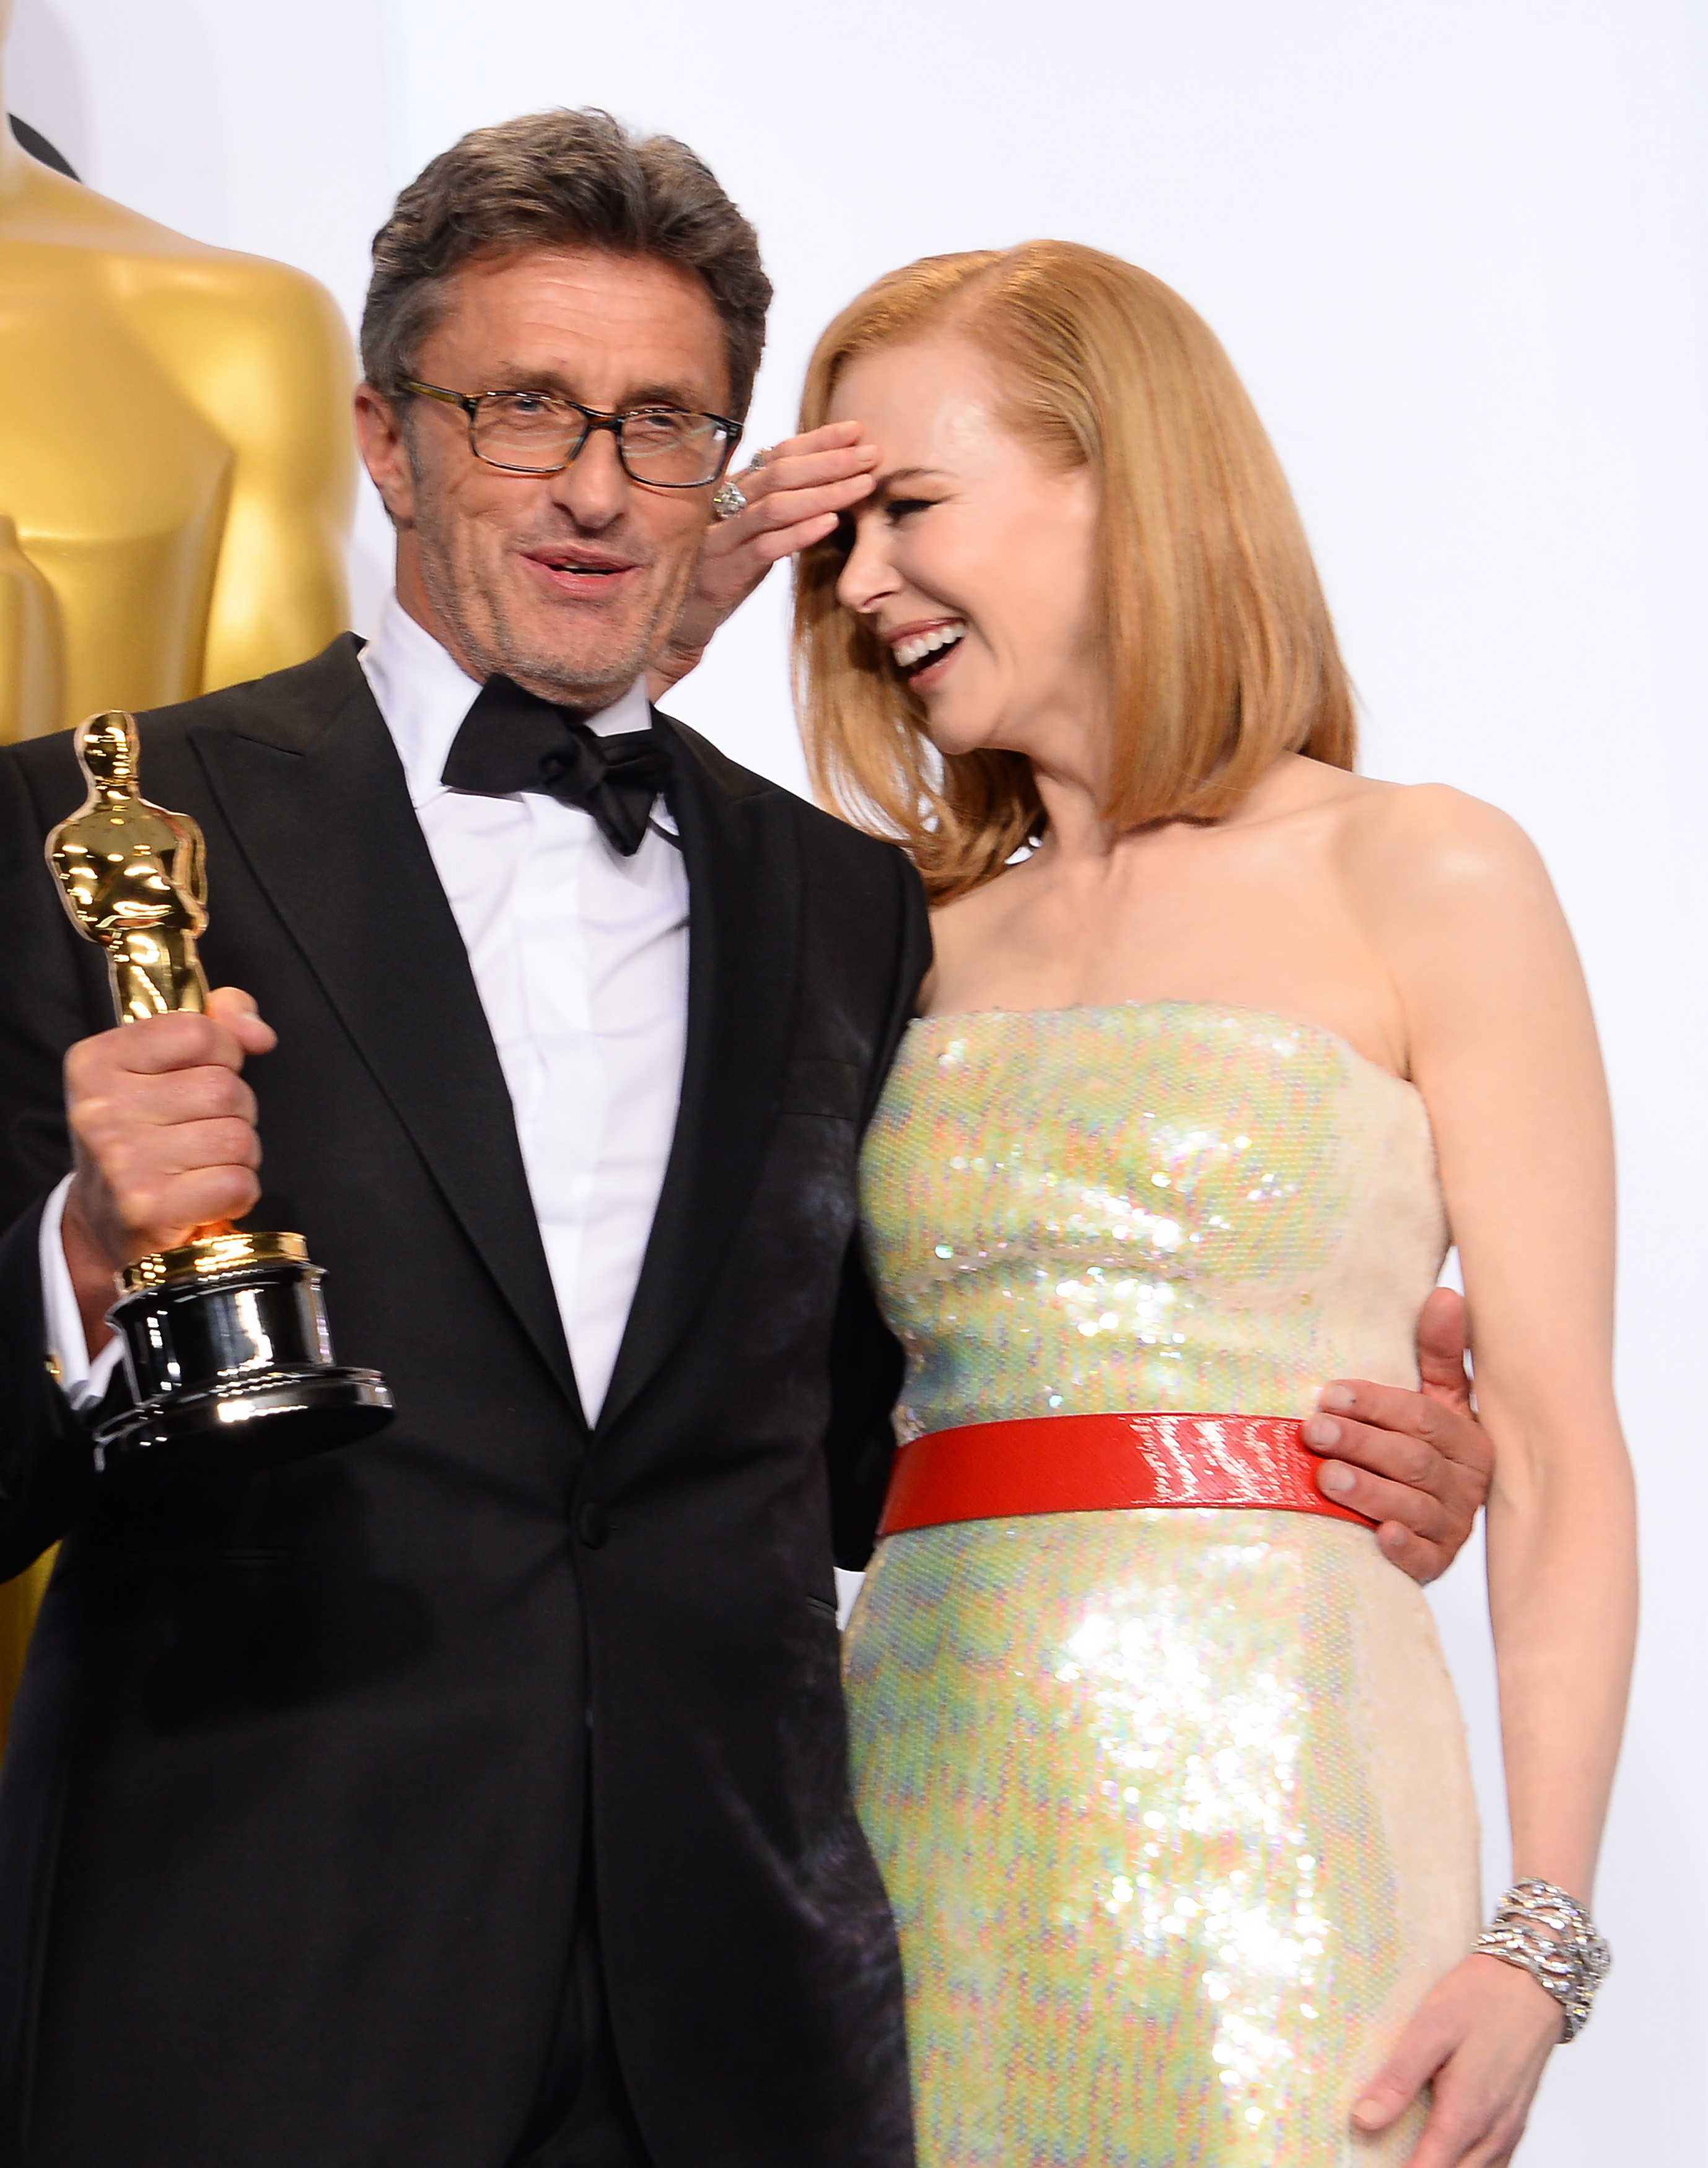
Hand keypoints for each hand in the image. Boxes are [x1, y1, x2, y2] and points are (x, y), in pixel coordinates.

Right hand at [61, 987, 276, 1347]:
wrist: (108, 1223)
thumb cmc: (146, 1135)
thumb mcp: (163, 1066)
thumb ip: (217, 1023)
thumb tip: (258, 1033)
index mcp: (96, 1061)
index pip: (197, 1031)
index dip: (223, 1054)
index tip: (204, 1076)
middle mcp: (99, 1109)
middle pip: (225, 1088)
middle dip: (236, 1112)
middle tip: (203, 1133)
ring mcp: (121, 1160)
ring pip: (238, 1137)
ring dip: (239, 1155)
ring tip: (203, 1165)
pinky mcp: (148, 1208)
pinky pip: (238, 1182)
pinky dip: (239, 1192)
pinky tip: (207, 1196)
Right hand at [647, 422, 877, 697]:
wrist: (679, 623)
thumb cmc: (722, 573)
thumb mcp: (750, 534)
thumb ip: (776, 507)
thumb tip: (828, 479)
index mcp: (730, 491)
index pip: (777, 454)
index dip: (817, 440)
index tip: (857, 430)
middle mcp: (722, 507)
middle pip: (779, 473)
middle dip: (829, 460)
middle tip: (872, 453)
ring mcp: (720, 540)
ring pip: (774, 506)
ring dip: (823, 492)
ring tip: (862, 485)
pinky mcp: (723, 574)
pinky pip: (764, 548)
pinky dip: (798, 533)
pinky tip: (828, 523)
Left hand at [1303, 1285, 1491, 1583]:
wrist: (1430, 1521)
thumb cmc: (1424, 1447)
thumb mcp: (1437, 1398)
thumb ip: (1439, 1353)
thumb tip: (1446, 1295)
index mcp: (1469, 1439)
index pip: (1423, 1417)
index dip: (1377, 1404)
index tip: (1331, 1393)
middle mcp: (1466, 1484)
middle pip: (1413, 1460)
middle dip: (1362, 1443)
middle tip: (1315, 1431)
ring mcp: (1452, 1526)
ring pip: (1413, 1506)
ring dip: (1370, 1491)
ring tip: (1327, 1477)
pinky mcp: (1436, 1563)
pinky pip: (1424, 1559)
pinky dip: (1403, 1548)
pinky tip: (1380, 1538)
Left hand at [1352, 1952, 1560, 2164]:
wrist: (1533, 1979)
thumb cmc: (1480, 1998)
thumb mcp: (1429, 2029)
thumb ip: (1398, 2079)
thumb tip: (1363, 2121)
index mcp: (1465, 2113)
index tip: (1368, 2165)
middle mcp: (1492, 2132)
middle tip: (1385, 2157)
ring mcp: (1509, 2130)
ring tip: (1410, 2153)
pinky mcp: (1517, 2120)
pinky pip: (1496, 2164)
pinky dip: (1471, 2167)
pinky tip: (1449, 2154)